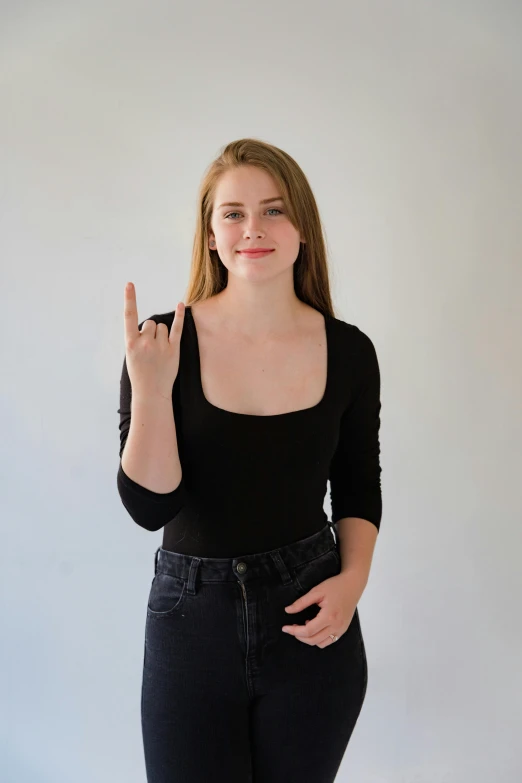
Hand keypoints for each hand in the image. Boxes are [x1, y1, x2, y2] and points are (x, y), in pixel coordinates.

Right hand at [124, 282, 184, 399]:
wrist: (150, 392)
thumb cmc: (140, 372)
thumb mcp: (131, 355)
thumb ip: (137, 339)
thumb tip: (150, 325)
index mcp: (130, 343)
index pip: (129, 317)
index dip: (129, 299)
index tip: (129, 285)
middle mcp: (145, 343)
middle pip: (150, 323)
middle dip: (150, 332)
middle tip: (149, 349)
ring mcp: (160, 346)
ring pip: (161, 327)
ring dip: (160, 334)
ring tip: (158, 352)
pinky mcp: (173, 349)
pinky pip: (177, 328)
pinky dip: (179, 316)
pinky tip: (180, 305)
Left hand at [282, 570, 364, 647]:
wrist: (353, 585)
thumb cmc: (335, 586)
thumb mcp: (316, 591)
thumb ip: (301, 602)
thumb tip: (288, 610)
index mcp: (329, 616)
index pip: (308, 630)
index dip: (294, 631)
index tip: (285, 628)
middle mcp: (336, 626)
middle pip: (313, 640)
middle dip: (299, 636)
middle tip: (292, 628)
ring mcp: (341, 629)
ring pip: (321, 643)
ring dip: (309, 639)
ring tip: (303, 626)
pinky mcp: (343, 630)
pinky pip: (329, 641)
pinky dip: (319, 639)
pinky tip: (315, 627)